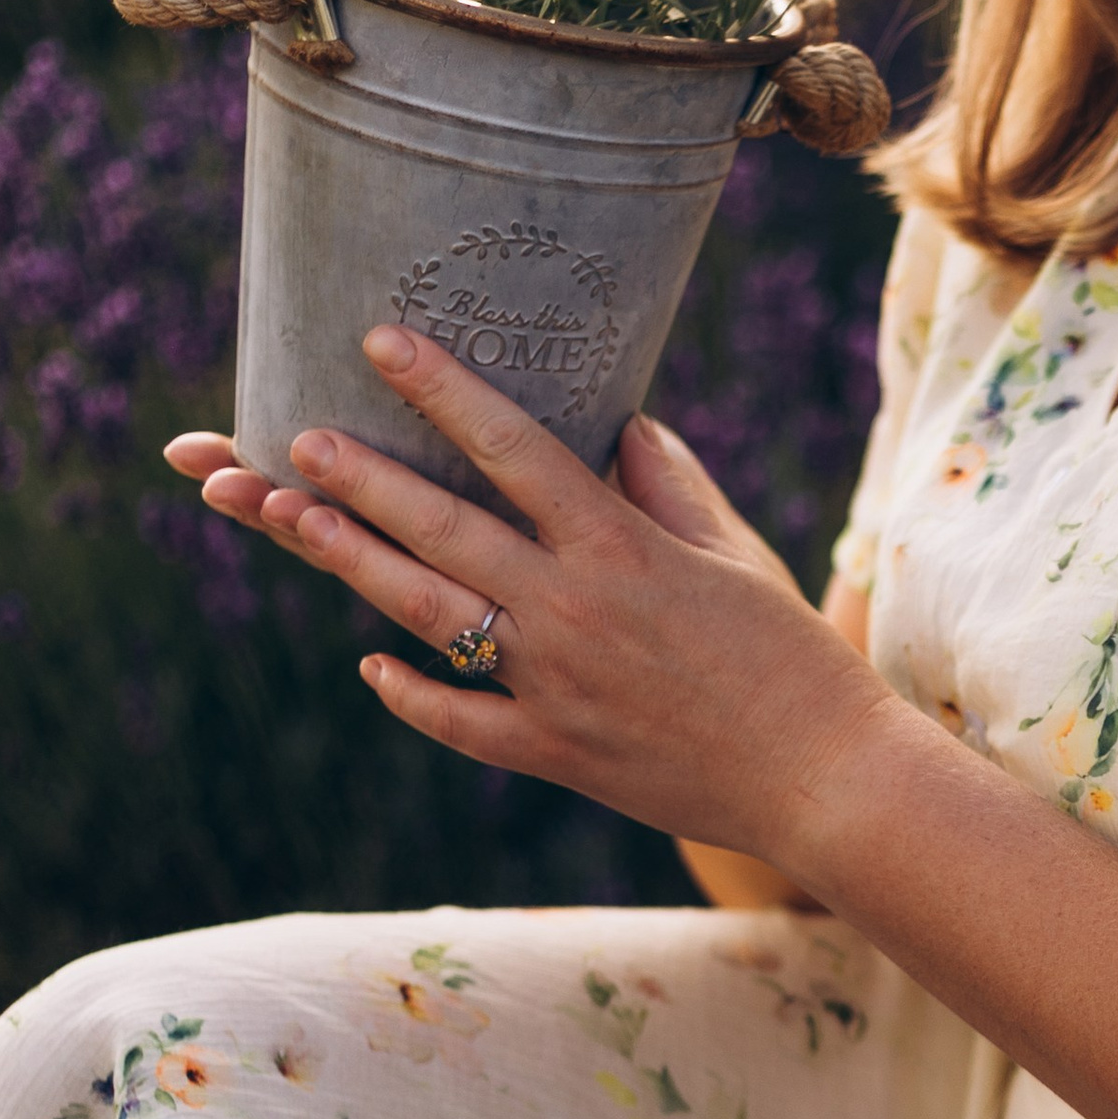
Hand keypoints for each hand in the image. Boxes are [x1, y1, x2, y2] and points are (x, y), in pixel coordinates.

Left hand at [160, 335, 891, 861]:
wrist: (820, 775)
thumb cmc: (786, 651)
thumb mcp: (731, 548)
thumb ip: (666, 481)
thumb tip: (618, 422)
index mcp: (621, 547)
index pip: (516, 447)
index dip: (444, 389)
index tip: (385, 343)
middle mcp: (575, 611)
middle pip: (447, 529)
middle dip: (366, 476)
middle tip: (301, 436)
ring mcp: (556, 687)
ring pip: (433, 615)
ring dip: (357, 563)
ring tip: (296, 518)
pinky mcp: (554, 755)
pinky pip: (462, 723)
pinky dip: (412, 694)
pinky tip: (371, 665)